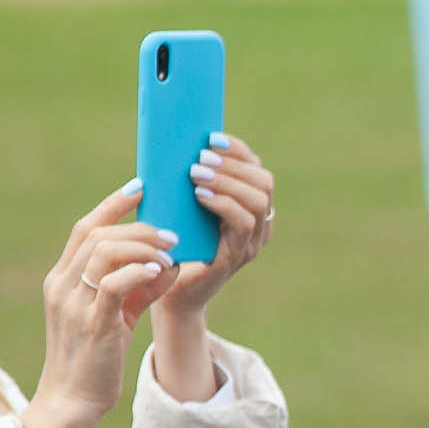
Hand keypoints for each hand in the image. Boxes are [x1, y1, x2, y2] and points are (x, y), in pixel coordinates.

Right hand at [23, 180, 181, 427]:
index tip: (142, 187)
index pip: (85, 228)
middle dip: (137, 225)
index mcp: (62, 279)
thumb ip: (138, 286)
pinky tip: (162, 271)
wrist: (72, 402)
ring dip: (142, 246)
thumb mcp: (117, 315)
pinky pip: (114, 284)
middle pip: (95, 234)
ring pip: (104, 253)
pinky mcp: (92, 324)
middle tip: (171, 230)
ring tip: (170, 251)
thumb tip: (169, 262)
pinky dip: (139, 271)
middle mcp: (62, 286)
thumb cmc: (96, 358)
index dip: (113, 204)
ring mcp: (73, 304)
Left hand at [151, 132, 274, 323]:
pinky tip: (200, 196)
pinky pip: (243, 224)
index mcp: (249, 207)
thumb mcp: (183, 205)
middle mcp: (258, 224)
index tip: (211, 137)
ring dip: (228, 182)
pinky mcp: (237, 255)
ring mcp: (251, 242)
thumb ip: (190, 181)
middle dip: (233, 165)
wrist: (164, 289)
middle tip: (201, 158)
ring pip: (258, 201)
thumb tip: (176, 142)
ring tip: (196, 174)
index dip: (238, 151)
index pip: (256, 169)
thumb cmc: (172, 242)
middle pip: (264, 183)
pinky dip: (223, 204)